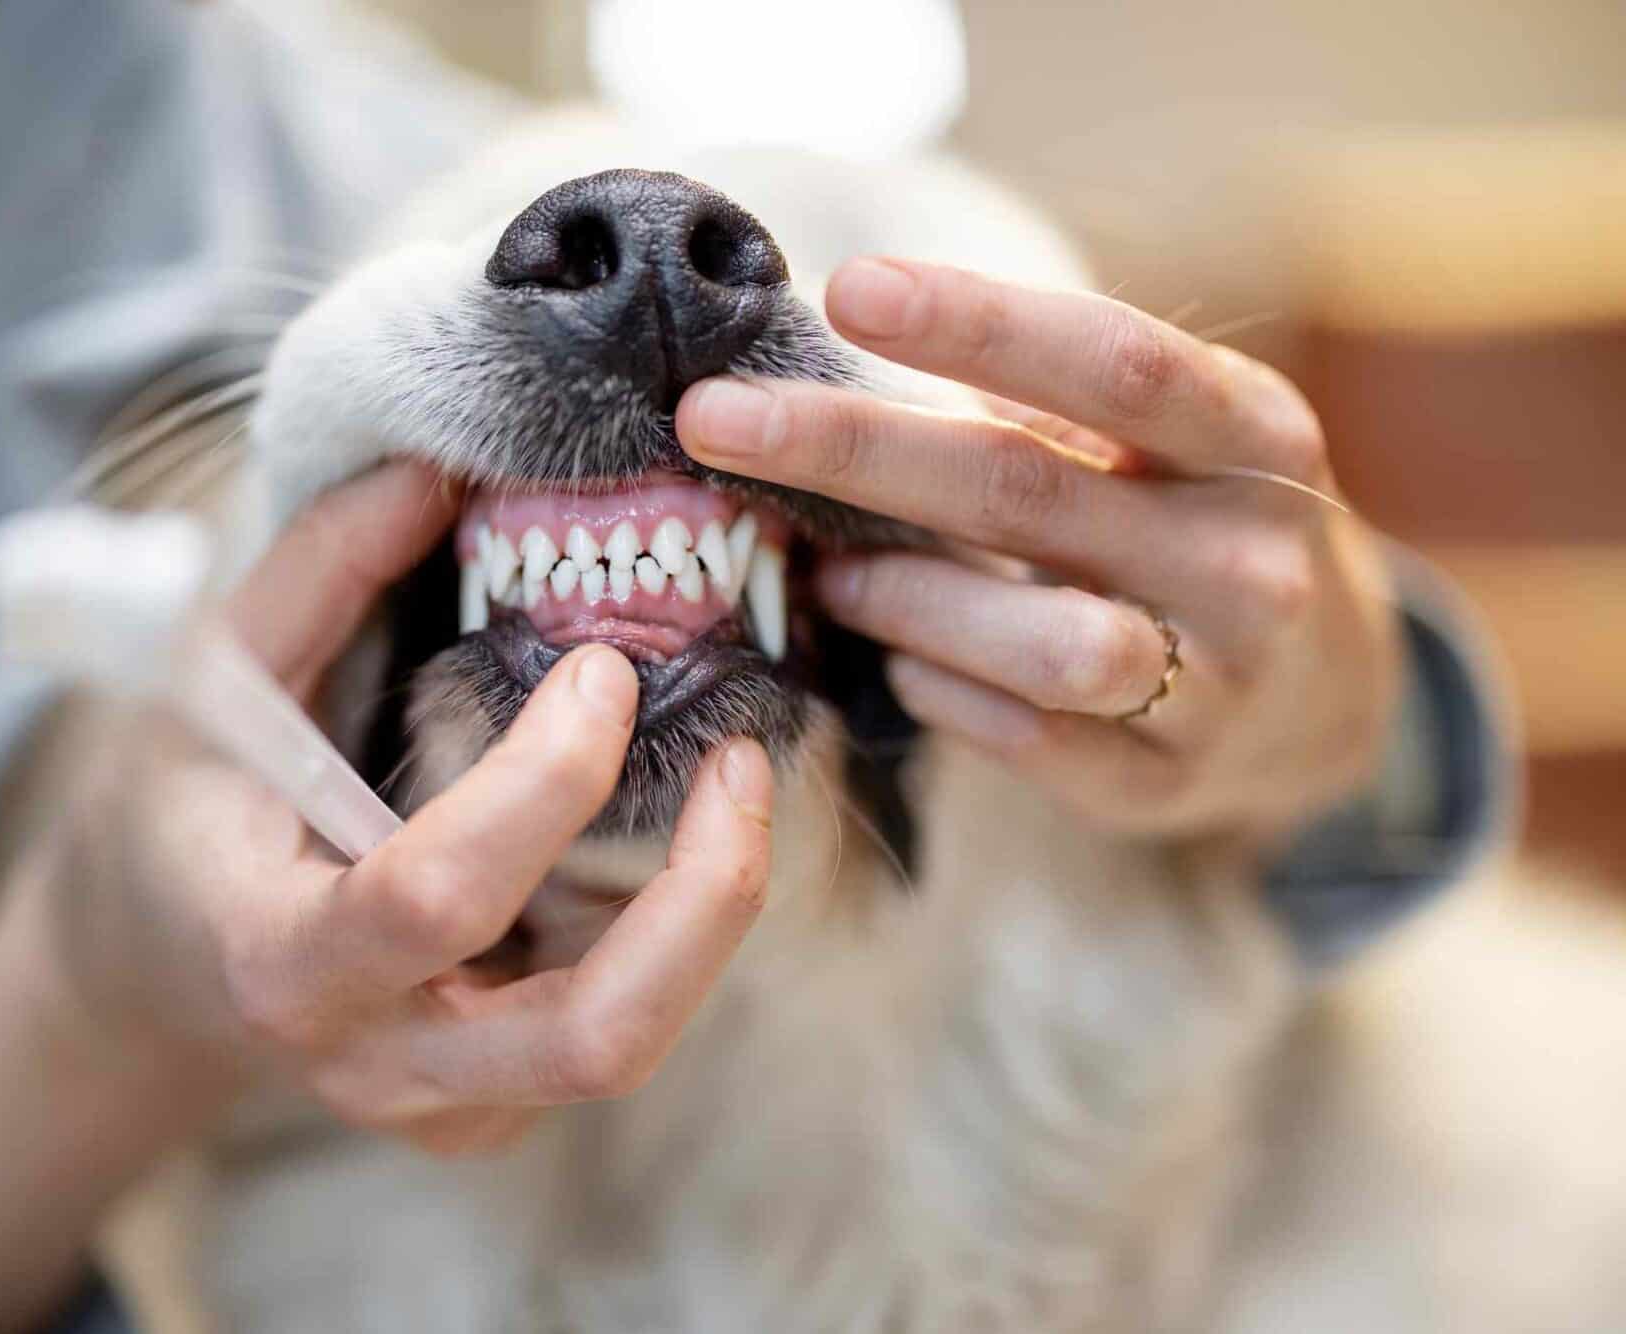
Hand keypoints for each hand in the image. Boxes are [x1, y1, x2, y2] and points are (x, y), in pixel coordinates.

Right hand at [0, 462, 770, 1333]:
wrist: (162, 967)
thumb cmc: (185, 810)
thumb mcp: (212, 681)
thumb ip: (320, 572)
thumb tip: (437, 468)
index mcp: (282, 957)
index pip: (434, 897)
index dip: (542, 782)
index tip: (600, 668)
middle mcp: (377, 1060)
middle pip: (592, 1038)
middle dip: (703, 898)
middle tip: (741, 762)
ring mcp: (448, 1105)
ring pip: (631, 1047)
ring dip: (713, 915)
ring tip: (738, 783)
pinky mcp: (499, 1108)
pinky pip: (618, 1031)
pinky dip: (674, 934)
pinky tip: (671, 836)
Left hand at [677, 259, 1401, 842]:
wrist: (1329, 696)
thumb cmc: (1195, 527)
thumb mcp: (1167, 444)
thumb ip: (1043, 403)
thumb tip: (845, 341)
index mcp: (1257, 438)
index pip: (1114, 364)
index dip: (979, 323)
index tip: (846, 288)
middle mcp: (1252, 558)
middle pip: (1028, 491)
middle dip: (853, 450)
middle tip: (714, 420)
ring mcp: (1219, 684)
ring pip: (1039, 641)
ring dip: (903, 599)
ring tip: (829, 573)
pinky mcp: (1164, 784)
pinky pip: (1026, 739)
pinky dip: (939, 692)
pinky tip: (900, 663)